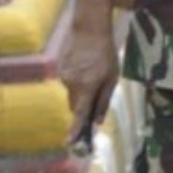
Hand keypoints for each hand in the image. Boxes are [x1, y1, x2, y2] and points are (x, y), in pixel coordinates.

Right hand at [60, 24, 119, 150]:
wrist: (88, 29)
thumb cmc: (105, 54)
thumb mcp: (112, 77)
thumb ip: (104, 100)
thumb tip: (98, 121)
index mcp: (86, 87)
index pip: (79, 114)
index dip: (75, 130)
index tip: (69, 143)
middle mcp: (71, 84)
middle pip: (75, 106)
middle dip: (83, 109)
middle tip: (94, 108)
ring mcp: (63, 76)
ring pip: (72, 94)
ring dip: (82, 92)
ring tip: (94, 74)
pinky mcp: (60, 69)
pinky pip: (69, 82)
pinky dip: (78, 81)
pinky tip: (86, 67)